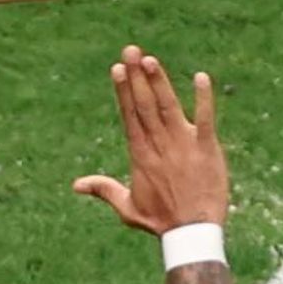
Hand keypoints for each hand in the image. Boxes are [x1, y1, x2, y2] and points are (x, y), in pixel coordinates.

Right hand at [73, 46, 228, 235]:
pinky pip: (206, 119)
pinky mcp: (207, 149)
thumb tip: (75, 185)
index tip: (116, 69)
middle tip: (130, 50)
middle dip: (136, 77)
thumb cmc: (160, 222)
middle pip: (146, 105)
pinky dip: (204, 98)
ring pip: (169, 107)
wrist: (192, 232)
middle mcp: (159, 145)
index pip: (130, 116)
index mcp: (140, 156)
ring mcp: (184, 145)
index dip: (124, 92)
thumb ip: (104, 189)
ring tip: (150, 59)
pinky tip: (201, 77)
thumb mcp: (127, 208)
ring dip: (159, 82)